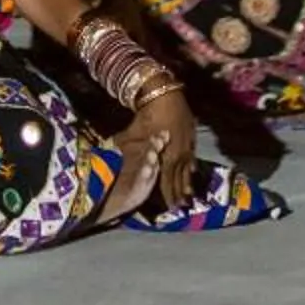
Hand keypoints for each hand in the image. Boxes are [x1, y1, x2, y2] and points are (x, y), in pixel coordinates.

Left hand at [138, 85, 198, 211]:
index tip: (170, 208)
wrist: (165, 96)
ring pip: (188, 170)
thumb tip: (111, 155)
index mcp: (166, 158)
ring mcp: (187, 147)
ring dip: (187, 183)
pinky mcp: (191, 138)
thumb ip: (126, 148)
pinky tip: (193, 171)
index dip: (168, 196)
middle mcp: (179, 156)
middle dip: (180, 194)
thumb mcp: (133, 134)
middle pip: (180, 179)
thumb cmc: (147, 116)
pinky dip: (191, 167)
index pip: (167, 182)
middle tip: (182, 207)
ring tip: (189, 195)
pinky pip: (192, 157)